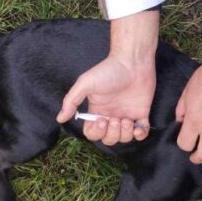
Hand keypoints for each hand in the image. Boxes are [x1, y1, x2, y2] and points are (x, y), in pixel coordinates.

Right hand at [57, 10, 158, 144]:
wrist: (132, 61)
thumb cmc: (108, 70)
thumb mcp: (85, 83)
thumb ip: (71, 101)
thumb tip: (60, 118)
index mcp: (97, 111)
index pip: (92, 133)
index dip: (96, 132)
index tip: (101, 119)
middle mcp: (111, 115)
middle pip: (108, 139)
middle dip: (112, 134)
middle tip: (115, 119)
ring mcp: (126, 115)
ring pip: (124, 138)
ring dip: (125, 134)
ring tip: (126, 119)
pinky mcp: (141, 113)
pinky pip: (141, 133)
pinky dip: (140, 135)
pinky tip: (137, 126)